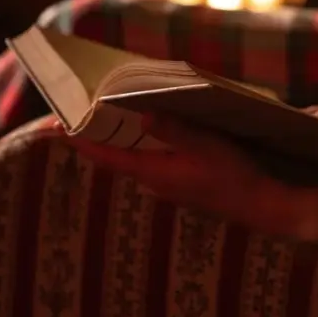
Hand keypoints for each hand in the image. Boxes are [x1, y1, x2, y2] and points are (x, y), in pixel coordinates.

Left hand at [61, 115, 297, 234]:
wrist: (261, 207)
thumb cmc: (234, 176)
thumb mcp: (207, 146)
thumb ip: (176, 130)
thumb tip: (145, 113)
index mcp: (153, 172)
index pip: (105, 155)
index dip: (79, 140)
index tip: (56, 124)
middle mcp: (154, 181)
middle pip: (113, 155)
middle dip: (95, 133)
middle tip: (78, 110)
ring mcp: (167, 184)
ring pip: (132, 157)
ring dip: (118, 137)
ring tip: (106, 113)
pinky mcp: (181, 183)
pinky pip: (149, 160)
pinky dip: (140, 143)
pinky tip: (148, 128)